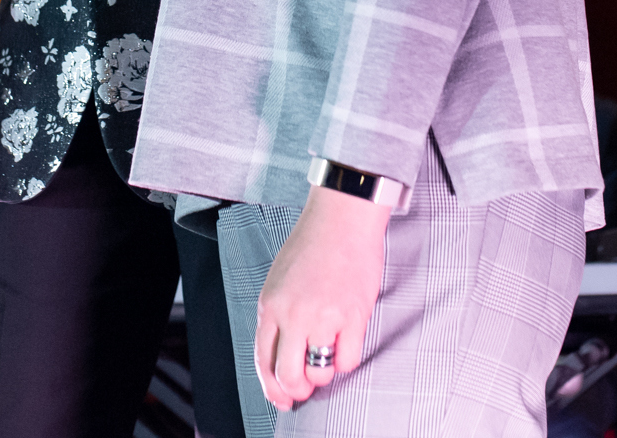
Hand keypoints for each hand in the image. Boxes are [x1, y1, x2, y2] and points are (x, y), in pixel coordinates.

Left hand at [254, 186, 390, 410]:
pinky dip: (347, 359)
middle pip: (289, 375)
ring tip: (329, 355)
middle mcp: (293, 314)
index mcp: (270, 305)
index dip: (272, 388)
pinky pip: (348, 359)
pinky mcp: (353, 316)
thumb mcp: (279, 280)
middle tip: (307, 387)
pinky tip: (346, 342)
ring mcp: (323, 317)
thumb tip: (285, 354)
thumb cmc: (312, 244)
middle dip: (298, 389)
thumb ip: (278, 316)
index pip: (263, 361)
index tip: (282, 399)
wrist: (342, 217)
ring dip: (324, 373)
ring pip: (320, 372)